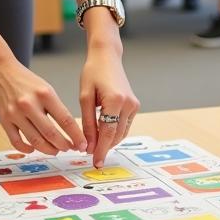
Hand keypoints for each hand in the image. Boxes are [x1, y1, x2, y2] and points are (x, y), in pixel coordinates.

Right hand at [0, 57, 86, 155]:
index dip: (76, 136)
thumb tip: (69, 129)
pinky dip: (27, 149)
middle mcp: (30, 104)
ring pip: (35, 140)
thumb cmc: (25, 80)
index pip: (65, 120)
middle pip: (51, 133)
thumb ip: (56, 107)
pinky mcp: (4, 121)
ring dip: (48, 149)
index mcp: (45, 94)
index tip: (81, 144)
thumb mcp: (46, 88)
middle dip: (64, 145)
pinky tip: (34, 149)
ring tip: (55, 150)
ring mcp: (15, 114)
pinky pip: (16, 142)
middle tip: (70, 149)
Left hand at [80, 44, 139, 167]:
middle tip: (91, 156)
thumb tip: (88, 146)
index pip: (107, 133)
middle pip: (116, 135)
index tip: (95, 162)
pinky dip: (115, 132)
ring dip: (109, 141)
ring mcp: (134, 105)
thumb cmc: (93, 73)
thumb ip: (87, 123)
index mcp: (115, 101)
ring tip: (95, 146)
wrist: (107, 57)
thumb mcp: (85, 97)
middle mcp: (128, 104)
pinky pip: (125, 125)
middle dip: (104, 147)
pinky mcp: (135, 105)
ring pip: (122, 132)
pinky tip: (103, 134)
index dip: (100, 150)